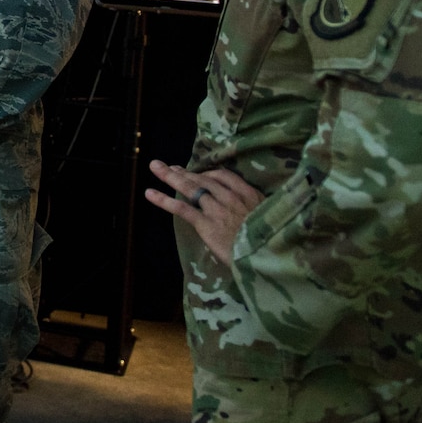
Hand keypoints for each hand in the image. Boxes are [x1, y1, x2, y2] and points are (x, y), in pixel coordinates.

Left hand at [144, 160, 263, 266]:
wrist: (268, 256)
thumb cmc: (272, 243)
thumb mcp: (272, 220)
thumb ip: (259, 212)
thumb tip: (251, 215)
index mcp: (249, 195)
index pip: (224, 176)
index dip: (208, 173)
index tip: (198, 173)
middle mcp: (231, 198)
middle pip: (203, 179)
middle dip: (185, 172)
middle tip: (170, 166)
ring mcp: (217, 209)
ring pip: (190, 188)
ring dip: (171, 176)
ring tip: (155, 167)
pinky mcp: (206, 223)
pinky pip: (182, 208)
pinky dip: (164, 200)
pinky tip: (150, 193)